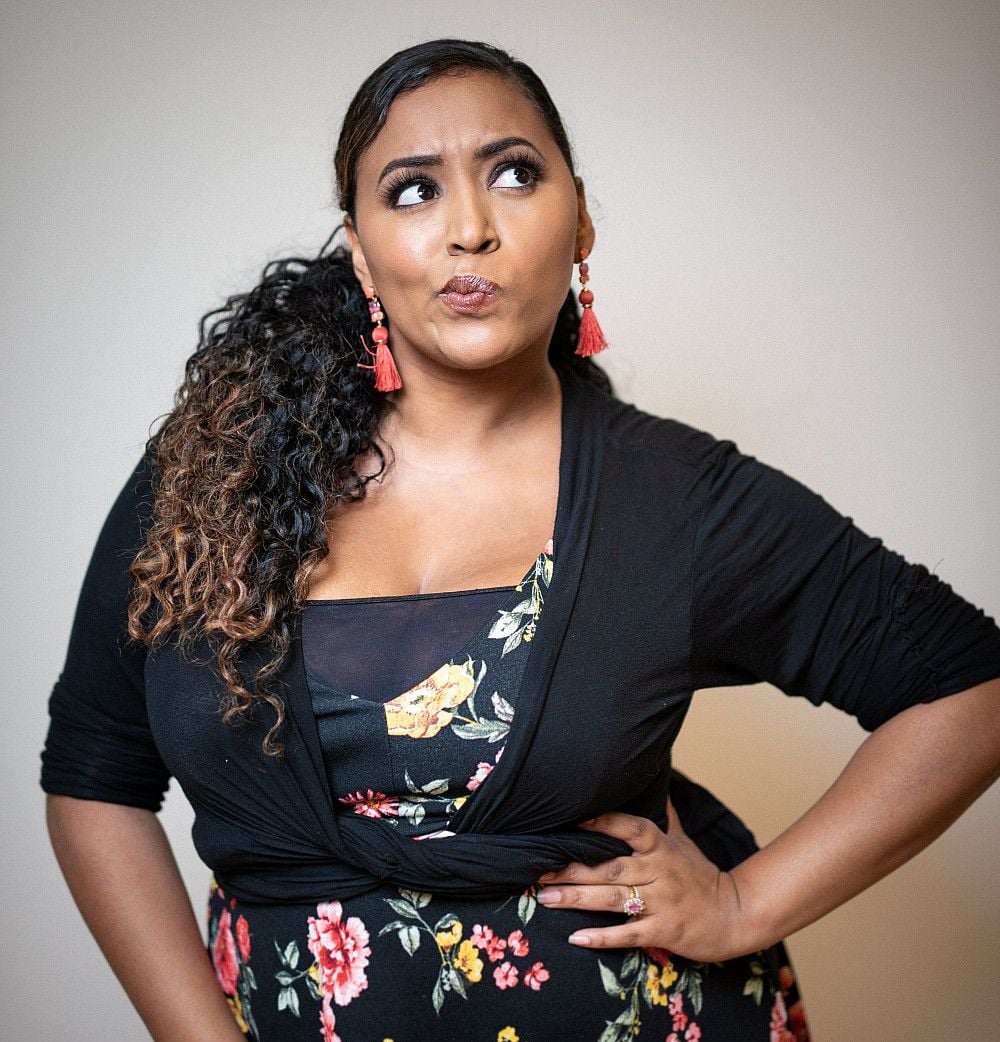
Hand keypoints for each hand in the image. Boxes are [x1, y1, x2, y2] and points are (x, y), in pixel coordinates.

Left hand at [535, 801, 750, 961]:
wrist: (736, 914)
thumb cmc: (702, 875)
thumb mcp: (683, 840)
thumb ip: (664, 815)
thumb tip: (657, 780)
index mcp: (660, 846)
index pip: (630, 827)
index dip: (602, 822)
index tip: (571, 820)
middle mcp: (659, 871)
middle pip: (609, 866)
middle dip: (571, 868)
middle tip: (538, 870)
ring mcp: (661, 902)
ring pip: (612, 899)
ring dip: (576, 898)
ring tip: (544, 898)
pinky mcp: (664, 931)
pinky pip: (628, 934)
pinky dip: (602, 937)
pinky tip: (576, 937)